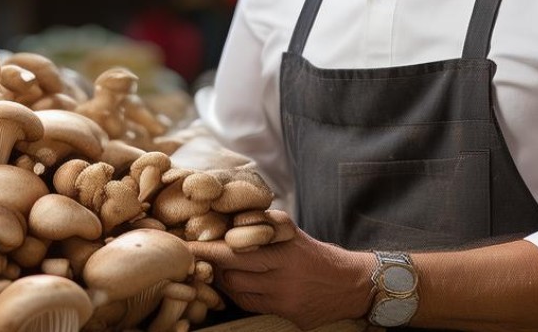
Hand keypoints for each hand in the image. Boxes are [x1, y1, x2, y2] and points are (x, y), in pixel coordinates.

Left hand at [188, 212, 374, 329]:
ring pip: (239, 292)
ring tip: (223, 269)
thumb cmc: (315, 253)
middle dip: (215, 265)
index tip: (186, 246)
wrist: (351, 283)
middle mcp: (284, 277)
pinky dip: (241, 294)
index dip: (208, 250)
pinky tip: (240, 285)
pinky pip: (252, 305)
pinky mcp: (289, 316)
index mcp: (283, 252)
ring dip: (226, 281)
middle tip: (202, 257)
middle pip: (233, 274)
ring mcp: (285, 300)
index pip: (235, 251)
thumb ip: (262, 225)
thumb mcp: (291, 232)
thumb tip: (226, 219)